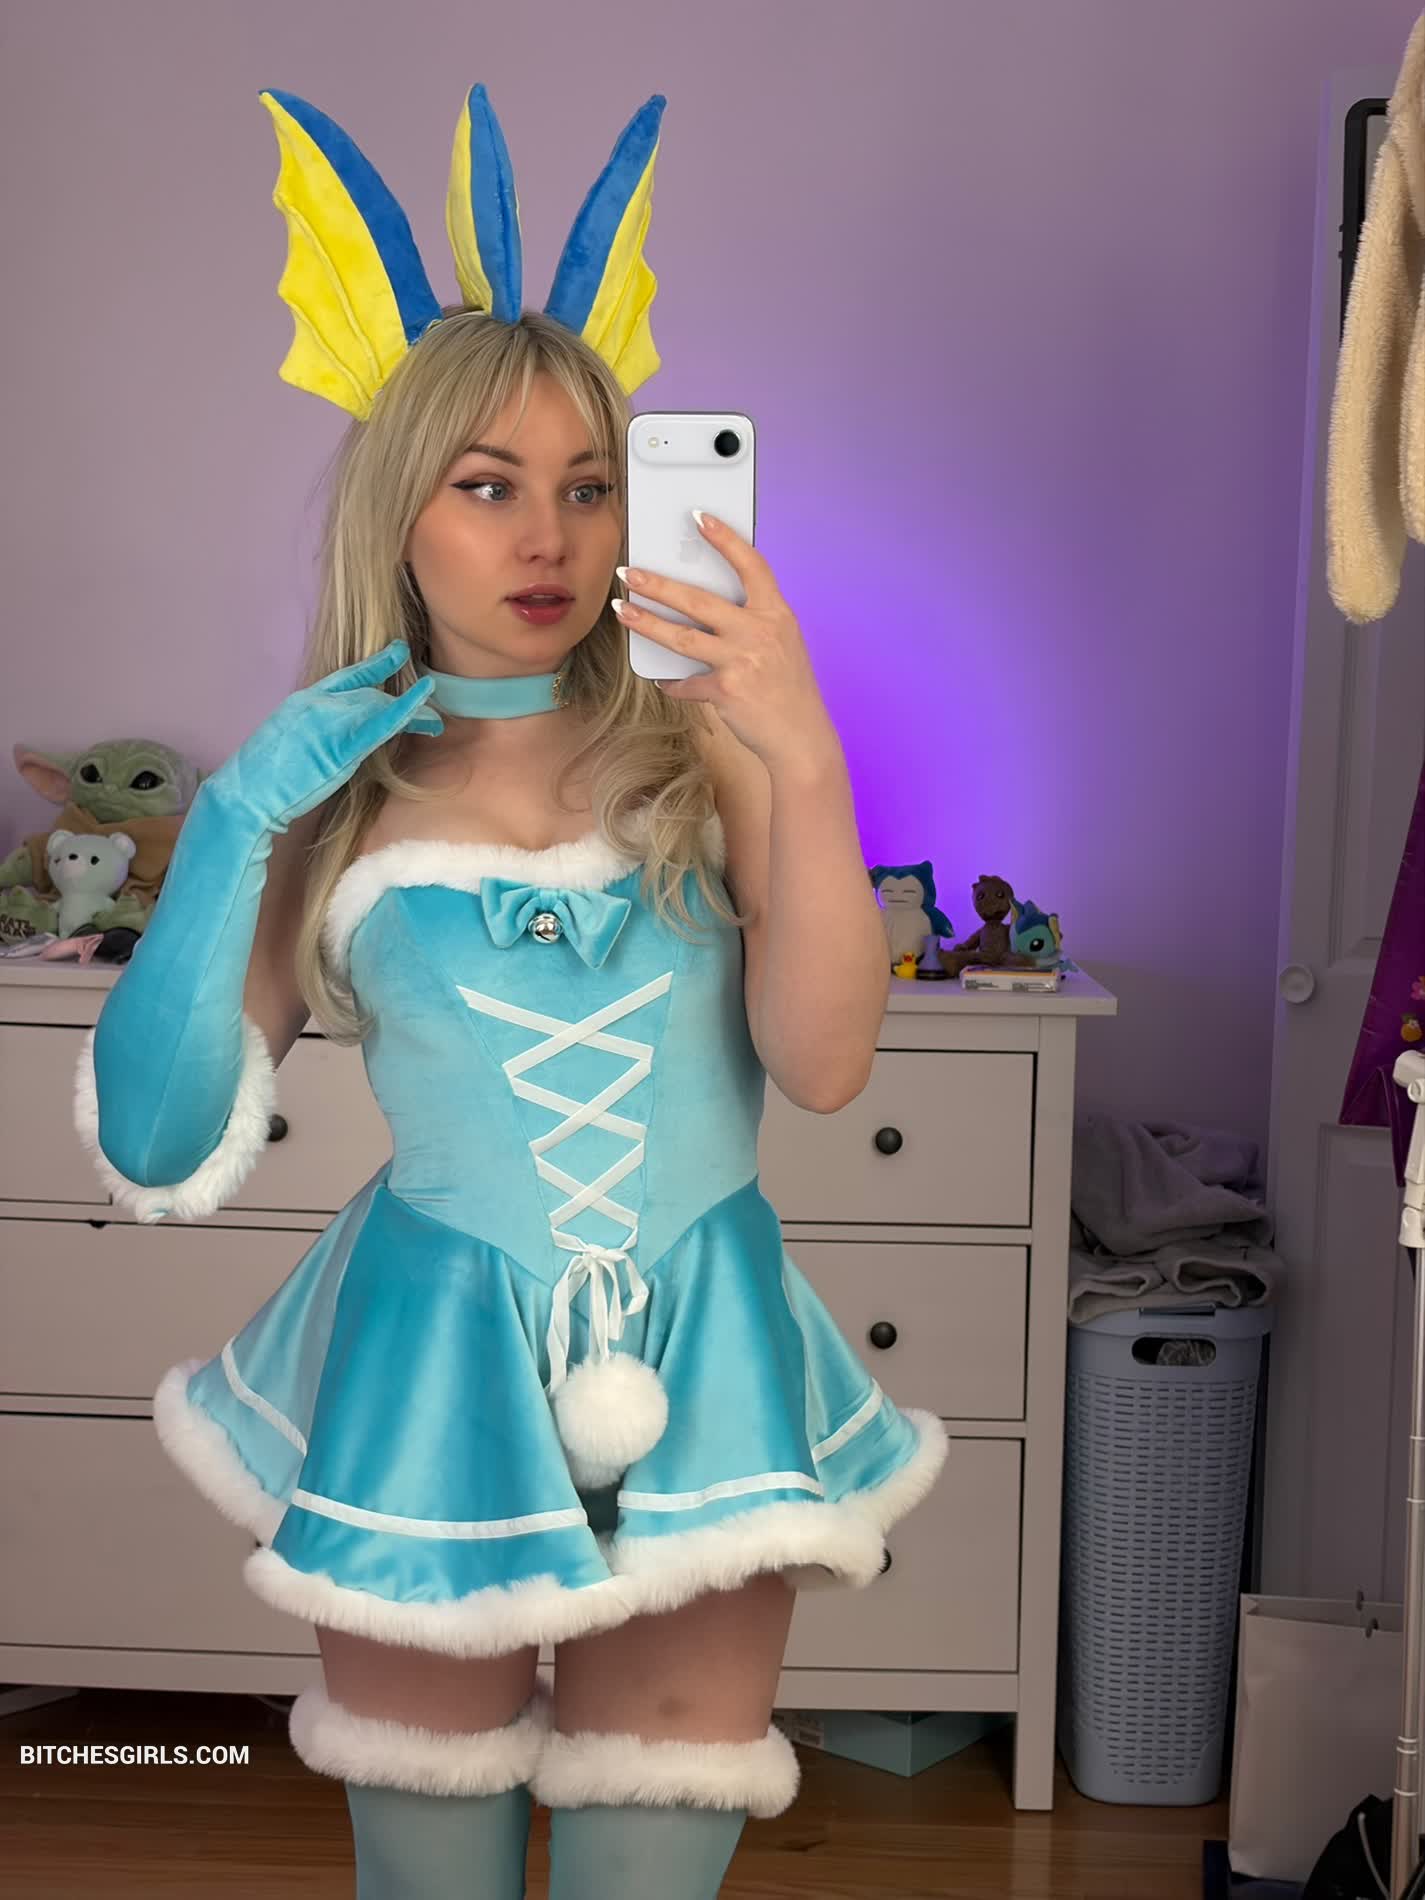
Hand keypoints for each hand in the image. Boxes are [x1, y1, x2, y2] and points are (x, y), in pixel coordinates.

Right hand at [207, 639, 442, 832]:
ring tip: (435, 720)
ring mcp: (329, 720)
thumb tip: (329, 741)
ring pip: (379, 705)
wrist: (245, 794)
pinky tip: (424, 700)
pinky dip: (407, 709)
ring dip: (411, 711)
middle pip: (369, 693)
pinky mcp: (341, 743)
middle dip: (401, 700)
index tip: (398, 655)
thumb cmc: (261, 780)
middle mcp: (318, 702)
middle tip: (429, 705)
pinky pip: (382, 722)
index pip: (346, 676)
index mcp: (303, 701)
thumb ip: (311, 734)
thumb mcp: (286, 745)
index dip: (375, 665)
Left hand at [612, 515, 836, 770]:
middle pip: (699, 600)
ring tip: (621, 610)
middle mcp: (760, 633)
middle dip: (658, 583)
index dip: (725, 539)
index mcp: (777, 615)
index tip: (699, 518)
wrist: (801, 737)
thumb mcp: (783, 644)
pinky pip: (687, 683)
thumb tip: (708, 608)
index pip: (751, 565)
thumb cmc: (790, 689)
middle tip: (629, 572)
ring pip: (681, 637)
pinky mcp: (726, 690)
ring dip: (646, 622)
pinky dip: (674, 683)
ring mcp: (742, 661)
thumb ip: (754, 622)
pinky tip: (664, 680)